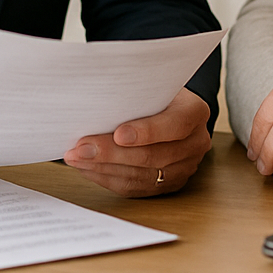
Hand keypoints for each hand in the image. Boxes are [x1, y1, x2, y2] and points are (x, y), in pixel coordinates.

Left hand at [63, 87, 211, 196]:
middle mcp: (196, 143)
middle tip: (81, 148)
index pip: (174, 125)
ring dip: (104, 168)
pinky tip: (88, 168)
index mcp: (195, 112)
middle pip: (153, 155)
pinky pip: (136, 188)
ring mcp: (185, 168)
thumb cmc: (157, 94)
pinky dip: (108, 179)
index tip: (118, 134)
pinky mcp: (170, 185)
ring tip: (77, 158)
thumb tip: (94, 104)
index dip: (146, 132)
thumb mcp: (153, 85)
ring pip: (141, 176)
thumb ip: (135, 94)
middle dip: (112, 153)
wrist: (172, 109)